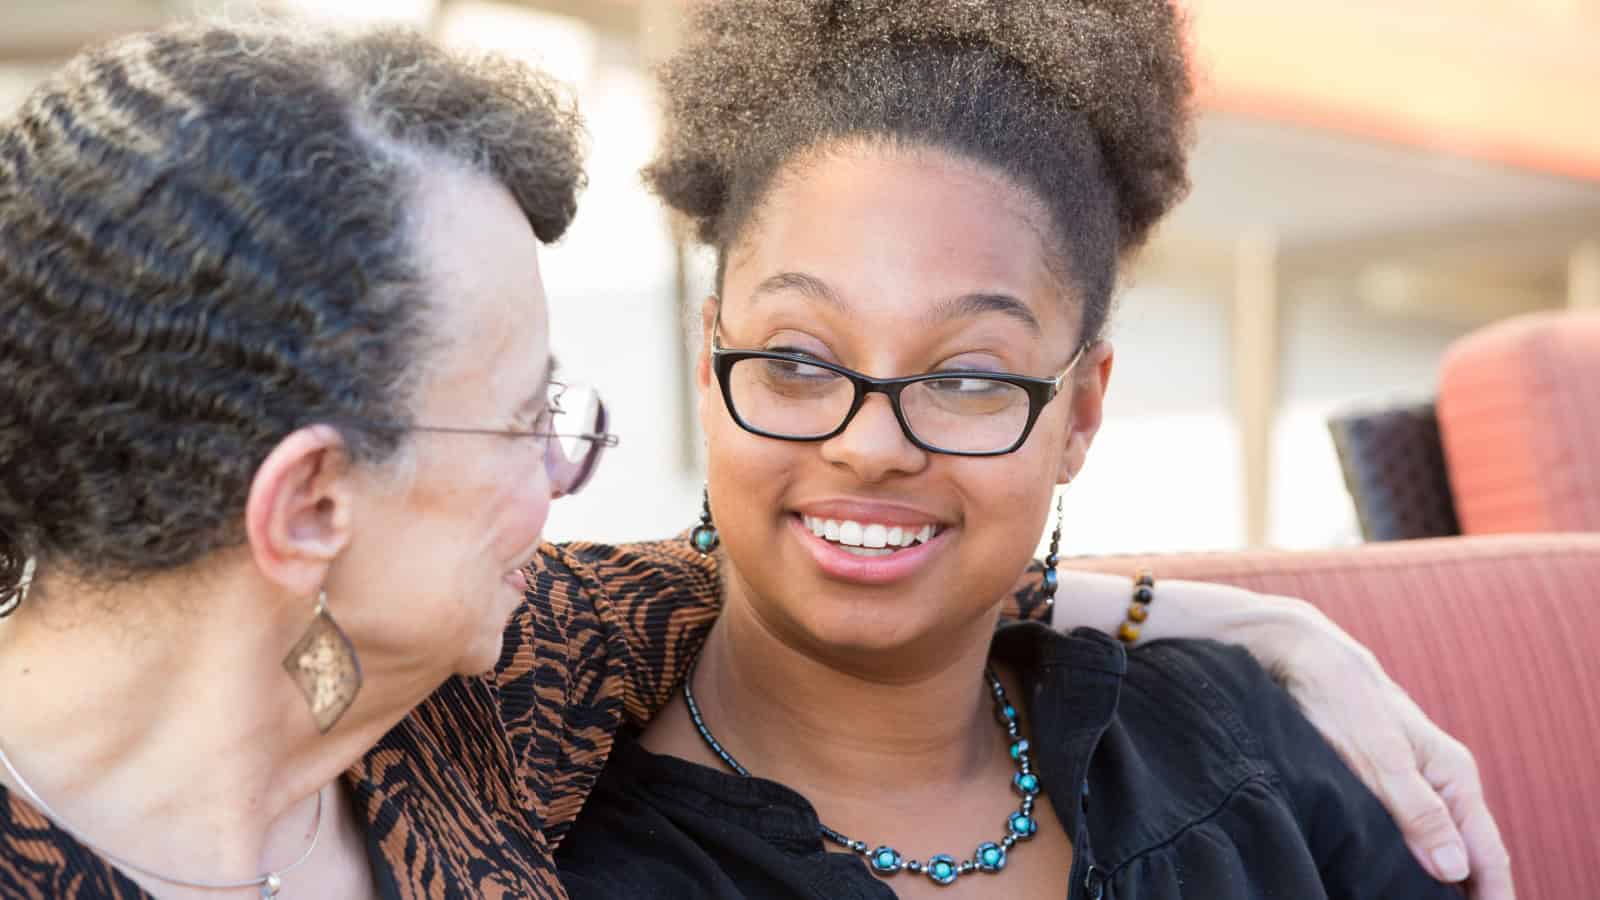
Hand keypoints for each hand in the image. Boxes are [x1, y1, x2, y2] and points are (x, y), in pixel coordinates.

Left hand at [1273, 607, 1514, 899]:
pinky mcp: (1384, 780)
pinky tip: (1394, 877)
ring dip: (1437, 878)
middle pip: (1467, 852)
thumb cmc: (1340, 699)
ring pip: (1437, 843)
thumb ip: (1416, 811)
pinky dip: (1410, 858)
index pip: (1487, 852)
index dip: (1491, 895)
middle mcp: (1441, 779)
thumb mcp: (1378, 757)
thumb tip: (1454, 869)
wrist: (1301, 656)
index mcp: (1453, 774)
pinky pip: (1409, 830)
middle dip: (1466, 891)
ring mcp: (1414, 780)